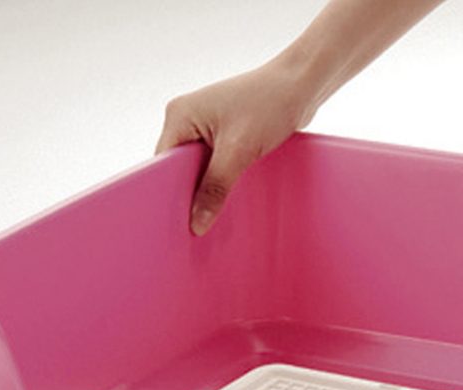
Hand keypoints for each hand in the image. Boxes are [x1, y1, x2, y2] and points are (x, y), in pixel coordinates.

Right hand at [156, 59, 310, 235]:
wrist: (299, 87)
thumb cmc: (268, 106)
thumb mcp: (239, 151)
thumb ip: (215, 188)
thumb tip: (197, 224)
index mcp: (179, 116)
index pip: (162, 164)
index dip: (171, 194)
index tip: (179, 225)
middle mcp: (187, 120)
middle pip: (180, 170)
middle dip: (191, 196)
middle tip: (199, 230)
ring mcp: (206, 127)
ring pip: (200, 170)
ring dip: (210, 191)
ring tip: (216, 219)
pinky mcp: (225, 135)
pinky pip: (216, 166)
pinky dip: (223, 182)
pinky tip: (231, 201)